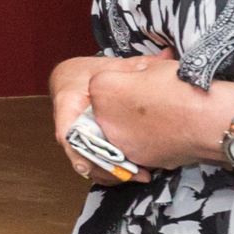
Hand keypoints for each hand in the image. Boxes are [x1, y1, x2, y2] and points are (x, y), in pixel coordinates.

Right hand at [50, 52, 163, 180]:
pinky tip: (135, 174)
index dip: (77, 150)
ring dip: (112, 174)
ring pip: (87, 164)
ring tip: (140, 176)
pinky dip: (113, 172)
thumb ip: (137, 66)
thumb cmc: (87, 73)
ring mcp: (74, 139)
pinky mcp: (84, 146)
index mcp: (68, 103)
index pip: (65, 130)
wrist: (70, 79)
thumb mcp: (110, 67)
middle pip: (80, 155)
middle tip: (135, 174)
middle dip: (106, 169)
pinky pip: (94, 164)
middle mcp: (68, 125)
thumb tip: (168, 56)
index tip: (88, 164)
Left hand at [90, 61, 233, 172]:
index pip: (100, 85)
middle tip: (147, 104)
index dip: (121, 83)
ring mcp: (118, 141)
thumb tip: (138, 71)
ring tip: (158, 120)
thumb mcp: (156, 67)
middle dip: (121, 107)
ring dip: (132, 127)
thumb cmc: (184, 87)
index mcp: (102, 88)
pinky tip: (164, 134)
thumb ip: (136, 70)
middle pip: (106, 111)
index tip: (137, 84)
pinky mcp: (135, 159)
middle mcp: (102, 117)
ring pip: (119, 132)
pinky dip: (146, 142)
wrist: (210, 120)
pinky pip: (135, 148)